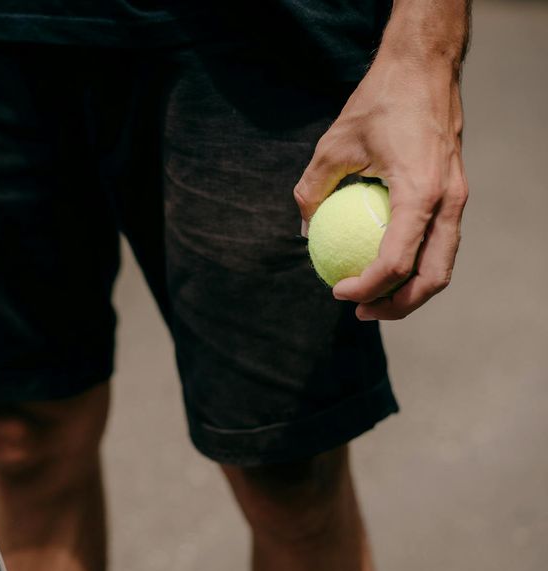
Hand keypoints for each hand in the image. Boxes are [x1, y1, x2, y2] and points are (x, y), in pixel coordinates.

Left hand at [294, 52, 468, 320]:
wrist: (424, 68)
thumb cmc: (378, 102)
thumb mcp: (332, 145)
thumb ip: (312, 190)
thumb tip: (303, 229)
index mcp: (421, 192)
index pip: (396, 262)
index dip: (366, 288)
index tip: (337, 291)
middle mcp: (449, 201)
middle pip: (432, 277)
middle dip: (397, 306)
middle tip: (360, 311)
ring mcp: (458, 198)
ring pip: (442, 264)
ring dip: (409, 289)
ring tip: (372, 296)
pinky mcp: (456, 193)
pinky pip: (439, 242)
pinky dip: (415, 263)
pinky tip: (382, 261)